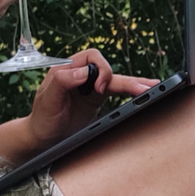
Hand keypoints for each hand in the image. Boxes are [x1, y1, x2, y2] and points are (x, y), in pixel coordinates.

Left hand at [26, 49, 159, 149]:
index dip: (100, 69)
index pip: (92, 57)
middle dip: (124, 78)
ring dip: (134, 83)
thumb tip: (83, 72)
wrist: (43, 138)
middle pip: (108, 68)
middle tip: (139, 90)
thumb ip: (62, 81)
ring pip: (116, 80)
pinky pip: (117, 91)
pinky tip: (144, 91)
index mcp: (68, 69)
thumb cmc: (42, 117)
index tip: (98, 88)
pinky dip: (131, 91)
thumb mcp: (47, 99)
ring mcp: (91, 87)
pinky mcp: (97, 99)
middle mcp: (81, 75)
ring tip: (152, 87)